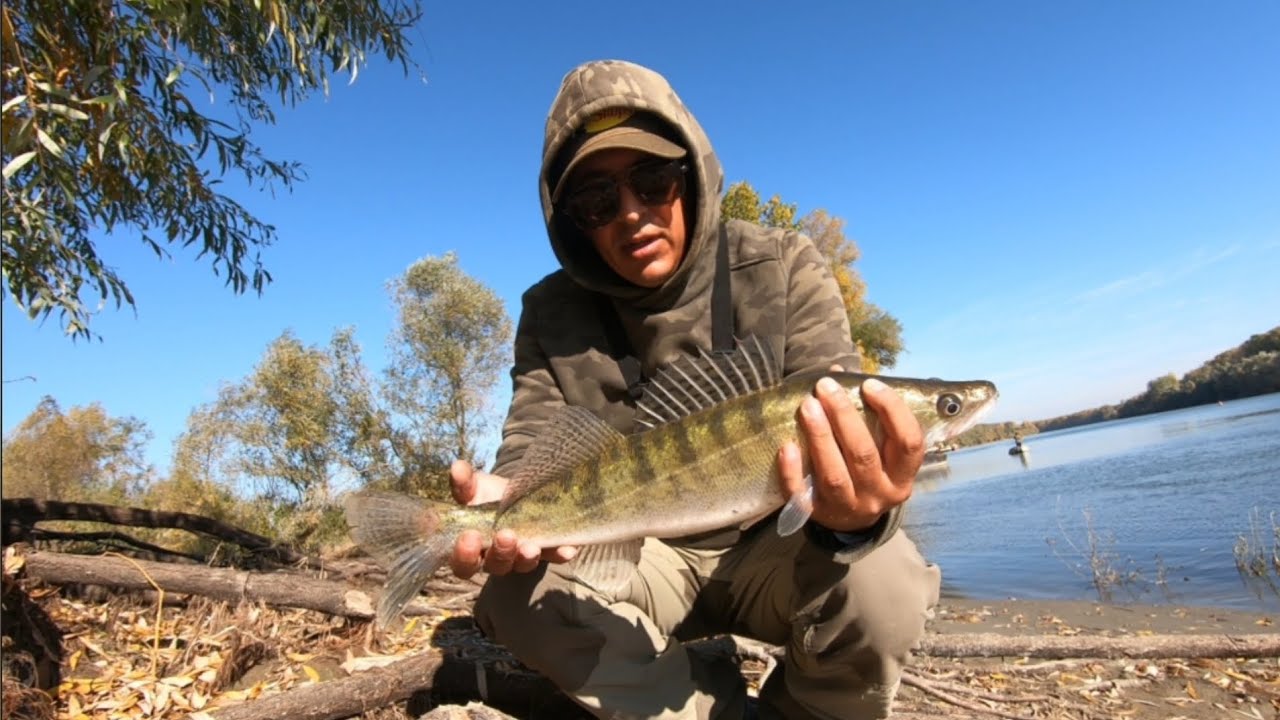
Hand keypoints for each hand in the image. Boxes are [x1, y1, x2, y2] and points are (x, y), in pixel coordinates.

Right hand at [448, 460, 577, 578]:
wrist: (517, 493)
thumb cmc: (488, 495)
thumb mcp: (475, 486)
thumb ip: (464, 481)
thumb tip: (456, 468)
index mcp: (472, 548)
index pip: (463, 562)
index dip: (464, 555)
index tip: (469, 536)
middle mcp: (495, 558)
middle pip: (495, 566)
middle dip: (500, 553)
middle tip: (505, 535)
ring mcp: (521, 557)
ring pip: (522, 565)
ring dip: (527, 557)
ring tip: (532, 546)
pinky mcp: (546, 551)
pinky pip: (553, 557)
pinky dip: (559, 554)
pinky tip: (568, 549)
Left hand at [777, 374, 923, 532]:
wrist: (852, 521)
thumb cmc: (868, 469)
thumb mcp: (880, 447)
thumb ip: (866, 412)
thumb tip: (838, 371)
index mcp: (902, 475)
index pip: (909, 442)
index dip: (892, 410)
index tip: (869, 384)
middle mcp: (880, 493)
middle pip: (864, 454)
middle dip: (843, 416)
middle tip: (825, 387)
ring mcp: (849, 507)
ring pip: (835, 474)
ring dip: (820, 437)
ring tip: (807, 405)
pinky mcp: (818, 515)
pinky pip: (803, 496)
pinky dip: (793, 472)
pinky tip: (786, 446)